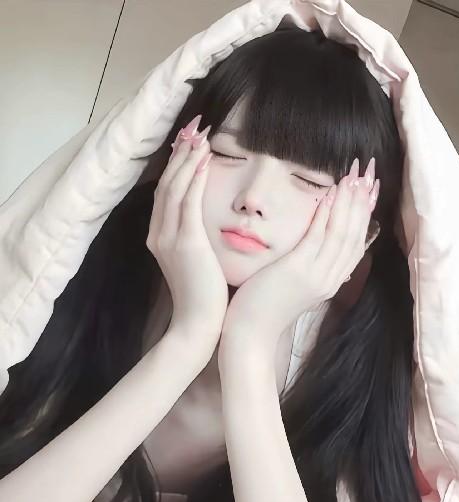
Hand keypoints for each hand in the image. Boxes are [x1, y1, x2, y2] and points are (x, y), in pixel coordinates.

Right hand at [146, 114, 227, 361]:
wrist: (198, 324)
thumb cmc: (203, 295)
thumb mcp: (194, 261)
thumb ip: (193, 238)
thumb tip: (205, 221)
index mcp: (160, 237)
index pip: (167, 192)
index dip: (177, 165)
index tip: (190, 142)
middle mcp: (159, 233)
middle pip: (167, 184)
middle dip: (180, 153)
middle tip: (194, 126)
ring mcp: (169, 238)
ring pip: (176, 188)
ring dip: (188, 159)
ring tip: (200, 134)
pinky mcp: (186, 243)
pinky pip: (189, 203)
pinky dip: (194, 179)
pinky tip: (205, 160)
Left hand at [219, 157, 379, 361]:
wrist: (250, 335)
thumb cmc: (267, 307)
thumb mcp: (295, 286)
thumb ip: (311, 266)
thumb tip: (319, 246)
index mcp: (330, 281)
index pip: (355, 244)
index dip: (364, 215)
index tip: (369, 190)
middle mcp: (330, 278)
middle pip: (355, 235)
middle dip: (363, 202)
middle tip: (368, 173)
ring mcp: (317, 276)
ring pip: (341, 233)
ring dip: (348, 203)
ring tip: (354, 176)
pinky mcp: (299, 271)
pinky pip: (318, 237)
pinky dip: (326, 214)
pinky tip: (329, 195)